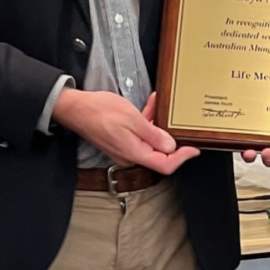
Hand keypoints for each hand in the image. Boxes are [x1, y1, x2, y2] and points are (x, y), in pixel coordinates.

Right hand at [53, 89, 199, 174]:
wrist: (75, 108)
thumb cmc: (100, 112)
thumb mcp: (132, 119)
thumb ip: (153, 134)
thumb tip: (171, 147)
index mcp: (134, 153)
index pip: (165, 165)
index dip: (182, 158)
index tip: (194, 149)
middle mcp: (130, 155)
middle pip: (159, 154)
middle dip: (171, 137)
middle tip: (180, 123)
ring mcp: (125, 148)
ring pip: (150, 141)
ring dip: (158, 125)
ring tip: (162, 106)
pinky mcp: (120, 140)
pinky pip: (140, 134)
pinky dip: (147, 121)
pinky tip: (151, 105)